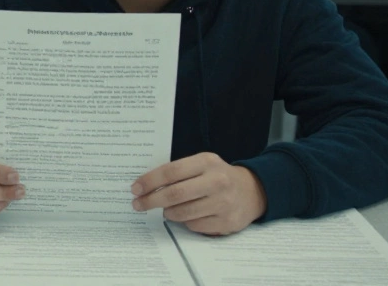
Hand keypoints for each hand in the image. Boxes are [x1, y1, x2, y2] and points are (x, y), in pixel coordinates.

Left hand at [132, 153, 266, 235]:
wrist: (252, 190)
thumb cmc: (217, 176)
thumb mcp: (201, 164)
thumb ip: (178, 171)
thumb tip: (146, 185)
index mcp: (207, 162)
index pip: (171, 171)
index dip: (149, 181)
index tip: (135, 188)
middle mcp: (217, 181)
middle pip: (175, 194)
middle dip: (151, 200)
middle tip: (138, 204)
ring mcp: (224, 203)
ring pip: (183, 213)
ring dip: (168, 213)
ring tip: (165, 209)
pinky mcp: (227, 222)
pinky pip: (195, 225)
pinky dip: (185, 222)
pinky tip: (186, 215)